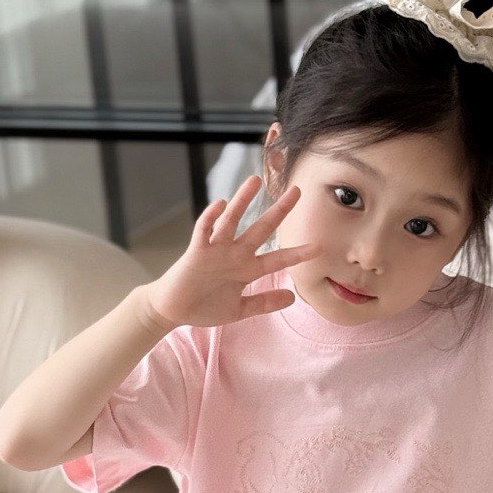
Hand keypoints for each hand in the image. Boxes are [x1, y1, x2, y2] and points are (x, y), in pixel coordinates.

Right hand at [143, 175, 317, 331]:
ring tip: (255, 181)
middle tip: (297, 190)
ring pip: (232, 221)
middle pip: (261, 228)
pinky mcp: (196, 251)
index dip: (298, 253)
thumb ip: (264, 303)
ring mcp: (215, 250)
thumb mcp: (240, 310)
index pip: (278, 259)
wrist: (173, 311)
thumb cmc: (205, 308)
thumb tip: (293, 298)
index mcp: (247, 269)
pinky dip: (211, 216)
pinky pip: (204, 230)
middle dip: (279, 211)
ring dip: (243, 200)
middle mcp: (234, 255)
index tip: (319, 247)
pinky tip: (222, 204)